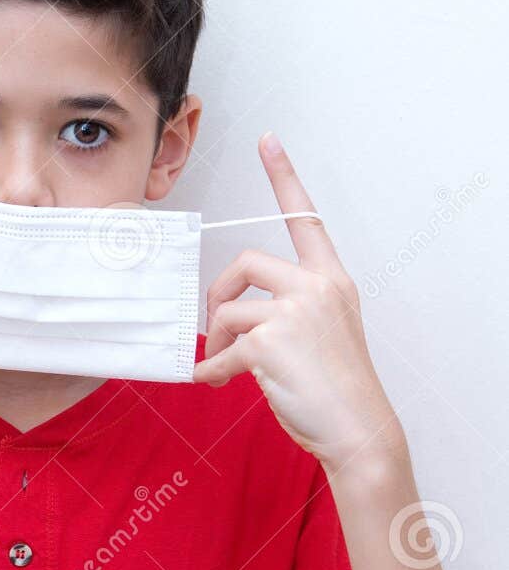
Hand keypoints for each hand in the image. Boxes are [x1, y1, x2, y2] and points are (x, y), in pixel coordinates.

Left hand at [191, 134, 404, 474]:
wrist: (358, 428)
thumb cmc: (338, 388)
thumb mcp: (324, 333)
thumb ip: (290, 311)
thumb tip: (234, 318)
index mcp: (331, 279)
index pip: (306, 218)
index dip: (284, 177)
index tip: (268, 141)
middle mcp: (316, 287)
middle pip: (245, 261)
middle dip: (219, 293)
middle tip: (215, 328)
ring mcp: (294, 312)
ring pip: (228, 308)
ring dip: (215, 339)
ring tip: (221, 365)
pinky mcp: (269, 342)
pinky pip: (222, 351)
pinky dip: (211, 370)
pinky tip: (213, 382)